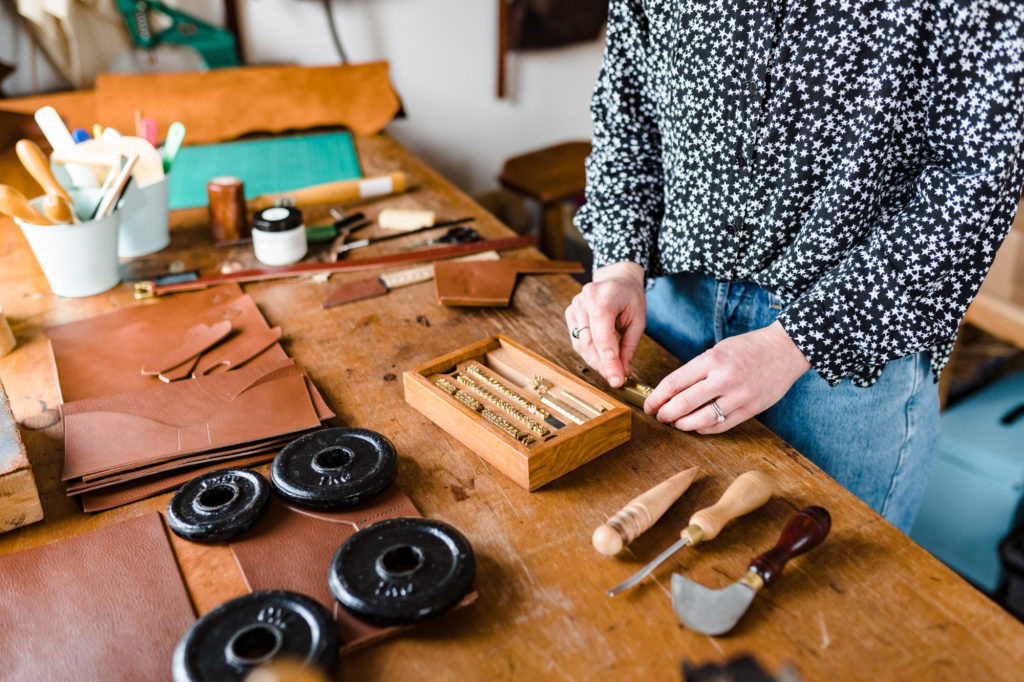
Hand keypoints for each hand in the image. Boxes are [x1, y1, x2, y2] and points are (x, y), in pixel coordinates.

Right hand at [564, 261, 645, 387]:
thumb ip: (629, 346)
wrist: (616, 279)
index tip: (617, 378)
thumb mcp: (638, 320)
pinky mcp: (570, 314)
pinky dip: (589, 354)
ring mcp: (575, 306)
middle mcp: (586, 299)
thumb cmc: (630, 298)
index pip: (602, 330)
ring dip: (596, 362)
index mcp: (606, 295)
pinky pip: (577, 341)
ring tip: (611, 372)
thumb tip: (623, 372)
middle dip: (603, 364)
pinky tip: (601, 361)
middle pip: (589, 340)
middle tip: (616, 380)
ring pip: (581, 344)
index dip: (608, 357)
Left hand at [644, 321, 810, 433]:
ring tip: (676, 423)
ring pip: (702, 419)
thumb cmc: (748, 348)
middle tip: (659, 416)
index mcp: (712, 360)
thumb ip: (697, 370)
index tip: (649, 405)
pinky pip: (722, 426)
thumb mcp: (719, 349)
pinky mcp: (751, 409)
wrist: (786, 350)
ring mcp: (739, 396)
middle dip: (666, 414)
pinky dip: (704, 428)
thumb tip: (672, 391)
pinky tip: (696, 426)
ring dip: (683, 424)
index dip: (657, 397)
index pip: (674, 382)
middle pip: (684, 403)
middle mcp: (724, 378)